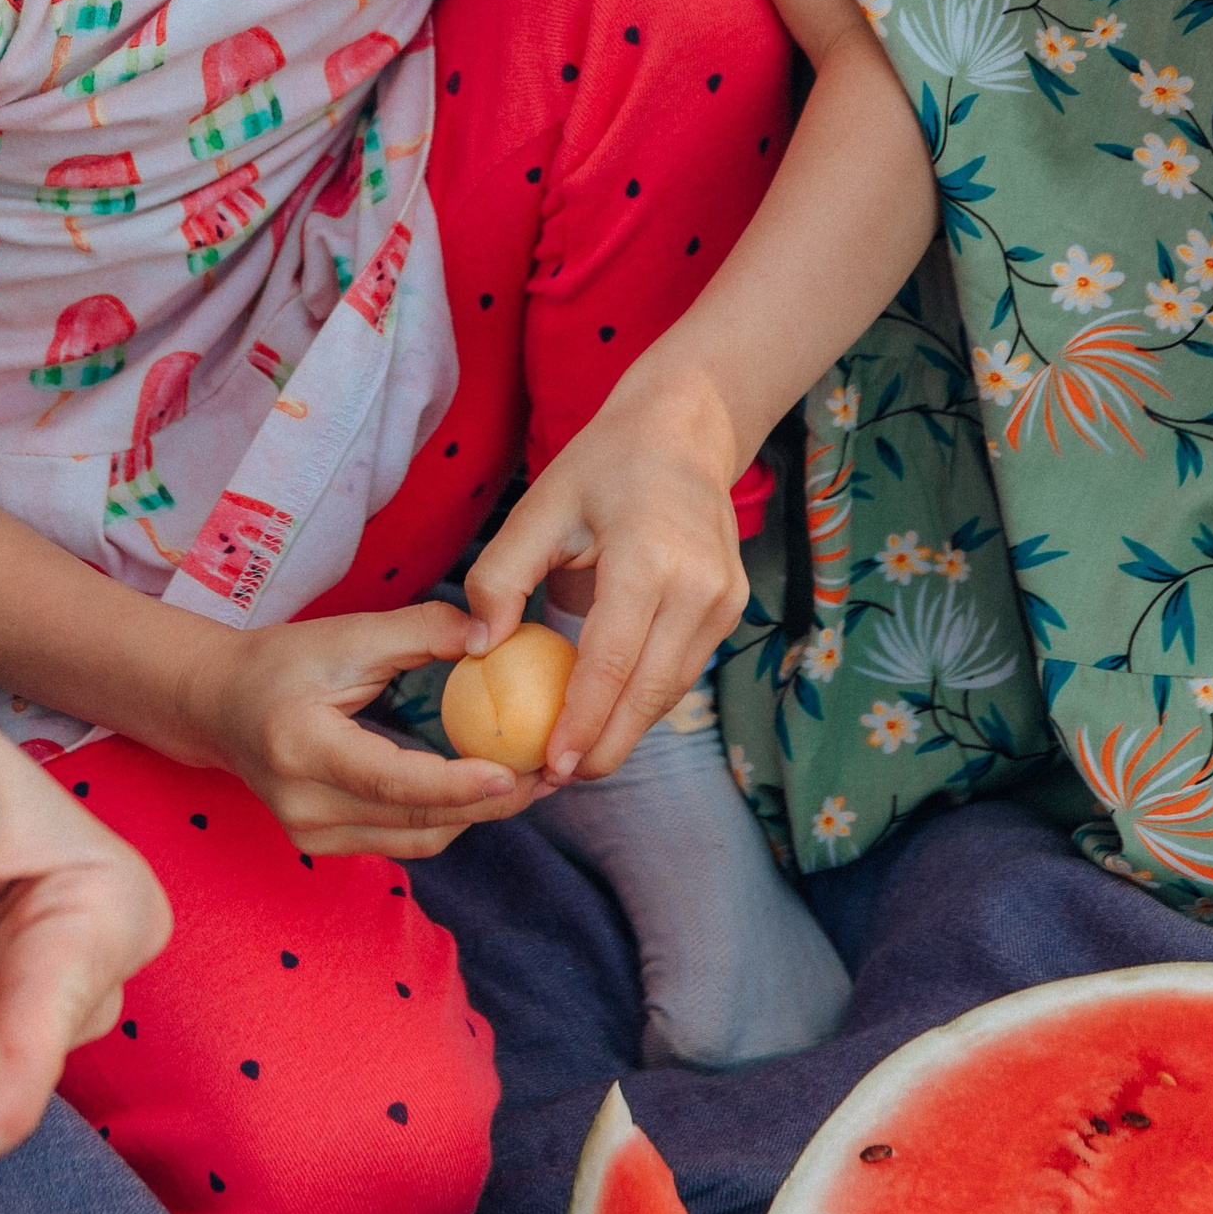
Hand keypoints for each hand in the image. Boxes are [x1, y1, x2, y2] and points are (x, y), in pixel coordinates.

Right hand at [177, 598, 540, 856]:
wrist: (218, 705)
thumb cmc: (281, 662)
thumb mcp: (346, 633)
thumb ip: (421, 632)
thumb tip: (494, 636)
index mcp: (301, 747)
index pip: (391, 780)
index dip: (455, 784)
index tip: (512, 773)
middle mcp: (303, 804)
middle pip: (414, 818)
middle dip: (488, 802)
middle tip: (546, 770)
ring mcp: (311, 835)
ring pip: (416, 838)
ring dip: (475, 816)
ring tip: (527, 779)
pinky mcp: (324, 846)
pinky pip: (402, 840)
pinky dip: (446, 818)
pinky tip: (479, 789)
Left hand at [465, 372, 749, 782]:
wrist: (684, 433)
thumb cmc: (601, 468)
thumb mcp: (538, 506)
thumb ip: (501, 575)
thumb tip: (481, 650)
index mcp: (649, 558)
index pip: (613, 661)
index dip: (582, 721)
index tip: (551, 765)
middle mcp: (699, 585)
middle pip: (649, 691)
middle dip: (604, 746)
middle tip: (555, 780)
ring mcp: (724, 600)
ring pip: (670, 690)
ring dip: (625, 730)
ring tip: (575, 760)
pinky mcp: (731, 610)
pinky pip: (681, 670)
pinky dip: (644, 700)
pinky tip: (606, 719)